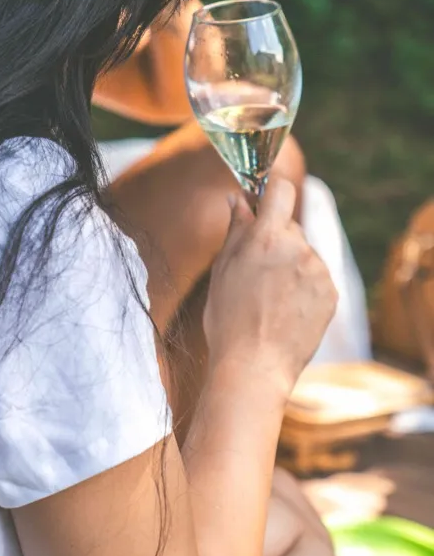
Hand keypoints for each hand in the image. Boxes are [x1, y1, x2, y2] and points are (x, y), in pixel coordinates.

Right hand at [203, 176, 337, 395]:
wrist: (254, 365)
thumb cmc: (228, 319)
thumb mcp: (223, 269)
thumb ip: (237, 229)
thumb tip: (239, 200)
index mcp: (267, 237)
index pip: (281, 190)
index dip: (272, 190)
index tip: (264, 200)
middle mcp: (298, 248)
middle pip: (290, 227)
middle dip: (275, 240)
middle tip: (255, 271)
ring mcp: (319, 271)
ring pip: (303, 254)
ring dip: (290, 266)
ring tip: (269, 299)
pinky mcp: (331, 293)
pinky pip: (316, 278)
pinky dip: (303, 288)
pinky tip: (285, 310)